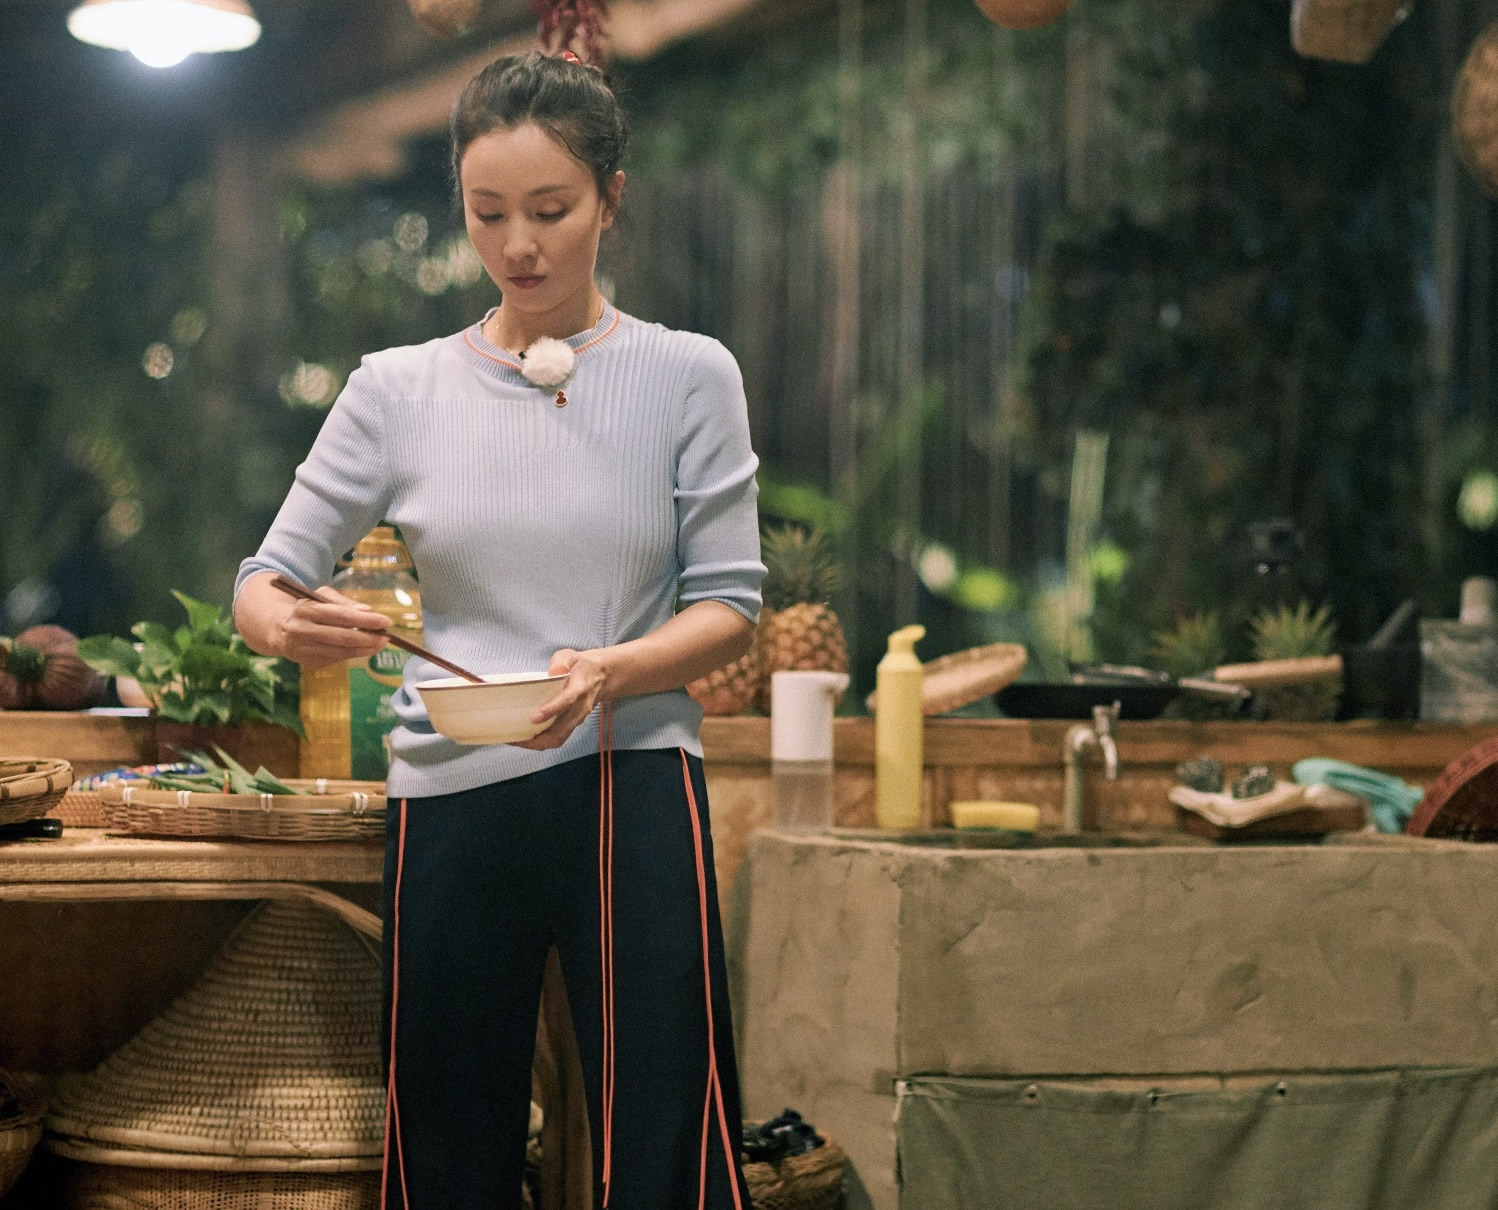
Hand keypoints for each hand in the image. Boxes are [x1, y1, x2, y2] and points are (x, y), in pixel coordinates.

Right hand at [273, 586, 390, 669]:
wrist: (277, 628)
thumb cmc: (307, 608)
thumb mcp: (320, 597)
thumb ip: (344, 603)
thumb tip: (368, 610)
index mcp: (306, 609)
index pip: (341, 616)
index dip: (366, 620)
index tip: (386, 621)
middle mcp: (302, 630)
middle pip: (343, 637)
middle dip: (369, 638)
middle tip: (386, 637)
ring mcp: (303, 649)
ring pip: (341, 652)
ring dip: (364, 649)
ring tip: (379, 644)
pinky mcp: (307, 662)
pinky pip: (335, 659)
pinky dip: (352, 654)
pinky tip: (364, 649)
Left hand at [509, 648, 608, 750]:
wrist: (601, 676)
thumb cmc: (580, 665)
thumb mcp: (571, 655)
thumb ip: (562, 661)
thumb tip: (554, 671)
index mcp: (580, 687)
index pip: (568, 700)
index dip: (552, 710)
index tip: (534, 718)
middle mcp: (579, 708)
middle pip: (561, 731)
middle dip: (538, 739)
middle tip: (515, 738)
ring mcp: (576, 719)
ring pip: (558, 738)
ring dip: (537, 743)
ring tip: (515, 740)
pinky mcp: (572, 725)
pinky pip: (557, 738)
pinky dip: (540, 742)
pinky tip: (524, 738)